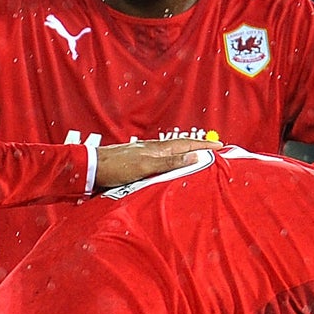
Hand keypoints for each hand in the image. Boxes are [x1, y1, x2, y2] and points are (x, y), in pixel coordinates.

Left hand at [93, 138, 220, 190]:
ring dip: (186, 153)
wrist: (93, 168)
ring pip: (172, 153)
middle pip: (181, 147)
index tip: (220, 146)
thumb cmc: (118, 167)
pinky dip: (173, 160)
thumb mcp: (147, 166)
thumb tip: (196, 157)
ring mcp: (146, 154)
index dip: (204, 146)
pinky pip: (162, 159)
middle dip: (198, 148)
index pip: (187, 145)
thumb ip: (170, 162)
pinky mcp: (138, 162)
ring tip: (198, 156)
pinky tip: (171, 164)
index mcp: (159, 149)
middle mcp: (154, 149)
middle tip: (213, 149)